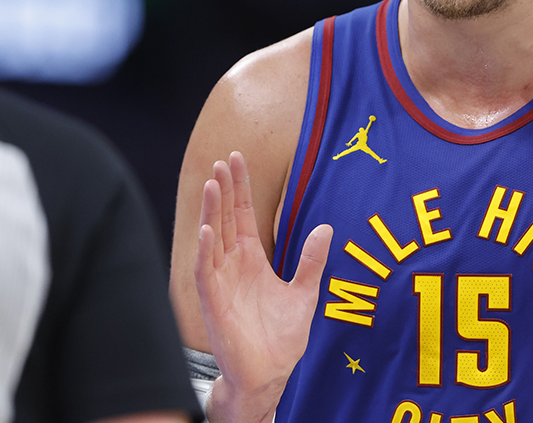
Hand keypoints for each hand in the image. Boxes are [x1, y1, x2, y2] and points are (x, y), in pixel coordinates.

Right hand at [194, 151, 332, 422]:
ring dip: (211, 212)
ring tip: (213, 184)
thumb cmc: (280, 337)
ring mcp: (220, 281)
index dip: (240, 187)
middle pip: (225, 218)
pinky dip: (206, 250)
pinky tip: (208, 230)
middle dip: (224, 189)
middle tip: (224, 160)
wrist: (268, 374)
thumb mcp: (304, 294)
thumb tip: (327, 229)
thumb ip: (312, 262)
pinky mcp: (213, 301)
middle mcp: (231, 265)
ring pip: (212, 238)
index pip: (242, 215)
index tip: (237, 158)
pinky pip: (206, 271)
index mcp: (251, 259)